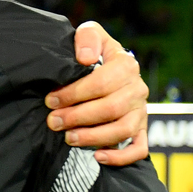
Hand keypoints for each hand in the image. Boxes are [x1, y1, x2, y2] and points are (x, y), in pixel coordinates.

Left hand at [47, 21, 148, 165]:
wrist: (107, 67)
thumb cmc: (93, 53)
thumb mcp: (90, 35)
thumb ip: (88, 38)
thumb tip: (86, 58)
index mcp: (126, 65)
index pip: (102, 82)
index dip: (74, 93)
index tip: (50, 100)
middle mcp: (138, 89)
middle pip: (111, 108)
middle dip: (77, 116)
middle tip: (53, 121)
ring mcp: (141, 112)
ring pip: (123, 129)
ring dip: (94, 137)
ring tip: (69, 138)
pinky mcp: (141, 130)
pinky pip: (139, 149)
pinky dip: (120, 157)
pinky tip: (98, 157)